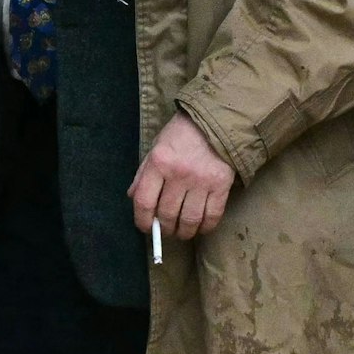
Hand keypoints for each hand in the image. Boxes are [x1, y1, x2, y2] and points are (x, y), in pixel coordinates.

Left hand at [129, 111, 235, 240]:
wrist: (215, 121)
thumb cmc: (181, 135)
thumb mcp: (156, 148)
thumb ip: (143, 174)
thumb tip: (132, 198)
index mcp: (159, 162)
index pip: (144, 201)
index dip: (142, 220)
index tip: (146, 227)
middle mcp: (179, 174)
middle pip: (168, 214)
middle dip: (165, 228)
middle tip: (167, 229)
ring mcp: (201, 181)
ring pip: (189, 220)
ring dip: (184, 232)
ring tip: (182, 232)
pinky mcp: (221, 185)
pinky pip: (212, 216)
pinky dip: (205, 227)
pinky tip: (201, 227)